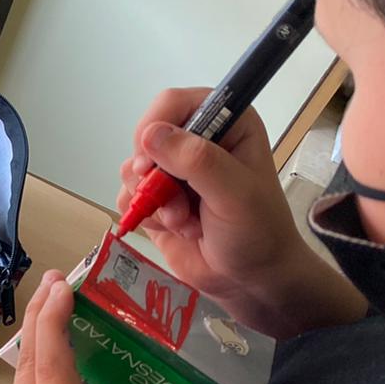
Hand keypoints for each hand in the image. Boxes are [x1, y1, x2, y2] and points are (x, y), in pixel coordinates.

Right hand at [116, 88, 362, 336]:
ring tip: (183, 219)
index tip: (151, 160)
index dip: (156, 126)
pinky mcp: (157, 199)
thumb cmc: (257, 233)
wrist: (251, 281)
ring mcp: (174, 171)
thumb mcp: (235, 194)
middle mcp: (197, 140)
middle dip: (152, 171)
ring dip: (151, 197)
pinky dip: (144, 214)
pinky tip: (173, 228)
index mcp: (226, 123)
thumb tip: (148, 136)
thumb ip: (196, 161)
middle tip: (169, 195)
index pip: (174, 102)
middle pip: (146, 135)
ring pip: (133, 167)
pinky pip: (128, 194)